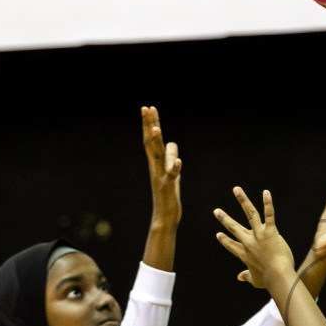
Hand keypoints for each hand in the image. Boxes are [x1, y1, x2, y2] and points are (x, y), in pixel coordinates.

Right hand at [142, 106, 180, 226]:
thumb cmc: (168, 196)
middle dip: (149, 125)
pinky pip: (171, 177)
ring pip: (157, 157)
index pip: (152, 139)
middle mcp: (155, 167)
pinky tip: (179, 161)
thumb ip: (170, 158)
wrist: (164, 217)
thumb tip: (172, 143)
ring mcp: (160, 177)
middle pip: (151, 142)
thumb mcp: (172, 172)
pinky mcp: (168, 188)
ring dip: (156, 142)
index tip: (149, 108)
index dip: (151, 123)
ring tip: (157, 128)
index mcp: (156, 162)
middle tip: (146, 108)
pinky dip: (175, 169)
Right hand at [214, 187, 294, 290]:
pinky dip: (268, 203)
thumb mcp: (255, 280)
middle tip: (216, 211)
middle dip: (224, 219)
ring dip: (242, 200)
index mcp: (244, 254)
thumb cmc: (268, 280)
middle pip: (234, 228)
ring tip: (236, 189)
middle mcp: (249, 242)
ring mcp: (259, 235)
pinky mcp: (270, 231)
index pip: (231, 245)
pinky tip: (266, 192)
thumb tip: (240, 278)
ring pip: (249, 214)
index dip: (224, 240)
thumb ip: (247, 277)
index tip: (218, 234)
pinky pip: (269, 214)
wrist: (278, 275)